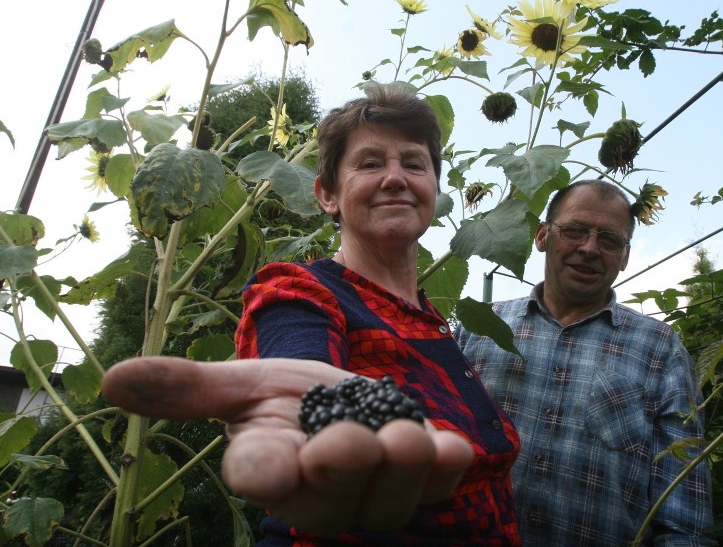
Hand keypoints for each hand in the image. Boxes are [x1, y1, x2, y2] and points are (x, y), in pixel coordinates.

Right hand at [102, 357, 472, 535]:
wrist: (345, 401)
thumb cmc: (290, 398)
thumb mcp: (244, 383)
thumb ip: (190, 387)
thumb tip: (112, 379)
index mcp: (268, 464)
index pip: (258, 475)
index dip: (265, 472)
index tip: (270, 466)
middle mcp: (319, 492)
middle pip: (329, 497)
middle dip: (342, 468)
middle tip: (349, 439)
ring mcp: (373, 494)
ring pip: (389, 500)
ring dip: (400, 467)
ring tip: (404, 434)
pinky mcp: (420, 484)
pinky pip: (437, 487)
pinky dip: (446, 468)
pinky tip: (453, 447)